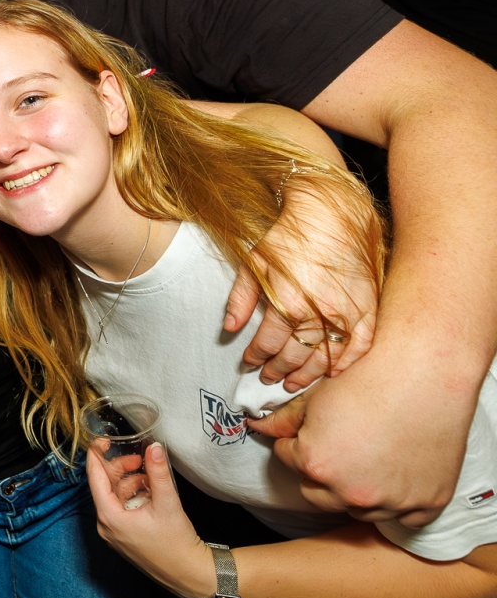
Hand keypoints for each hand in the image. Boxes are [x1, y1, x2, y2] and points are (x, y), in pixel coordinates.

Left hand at [86, 442, 216, 597]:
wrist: (190, 575)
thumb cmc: (177, 544)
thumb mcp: (167, 503)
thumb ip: (158, 473)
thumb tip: (153, 447)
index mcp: (109, 517)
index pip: (94, 478)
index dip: (97, 456)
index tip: (103, 440)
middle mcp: (106, 526)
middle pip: (105, 486)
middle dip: (121, 469)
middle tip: (140, 459)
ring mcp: (114, 533)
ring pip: (115, 497)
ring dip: (131, 483)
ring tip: (152, 478)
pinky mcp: (125, 537)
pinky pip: (122, 509)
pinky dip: (134, 496)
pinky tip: (152, 493)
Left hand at [224, 186, 376, 389]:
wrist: (332, 215)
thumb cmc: (289, 237)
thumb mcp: (254, 263)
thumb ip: (241, 298)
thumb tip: (229, 328)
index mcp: (288, 302)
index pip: (267, 343)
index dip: (255, 356)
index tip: (249, 362)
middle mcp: (319, 313)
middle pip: (295, 356)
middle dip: (278, 371)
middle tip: (268, 378)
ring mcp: (347, 313)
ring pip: (326, 358)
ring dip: (308, 374)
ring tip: (293, 382)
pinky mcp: (367, 308)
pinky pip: (360, 346)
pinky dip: (347, 363)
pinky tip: (334, 372)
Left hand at [255, 349, 465, 525]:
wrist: (425, 373)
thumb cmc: (368, 379)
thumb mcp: (315, 398)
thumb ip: (283, 421)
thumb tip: (258, 428)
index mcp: (316, 465)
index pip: (288, 459)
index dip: (296, 442)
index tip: (311, 431)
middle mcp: (350, 491)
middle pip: (317, 494)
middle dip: (319, 474)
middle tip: (338, 448)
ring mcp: (391, 502)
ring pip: (359, 509)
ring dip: (357, 491)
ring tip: (370, 458)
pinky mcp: (426, 504)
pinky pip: (405, 518)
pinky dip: (400, 502)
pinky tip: (398, 476)